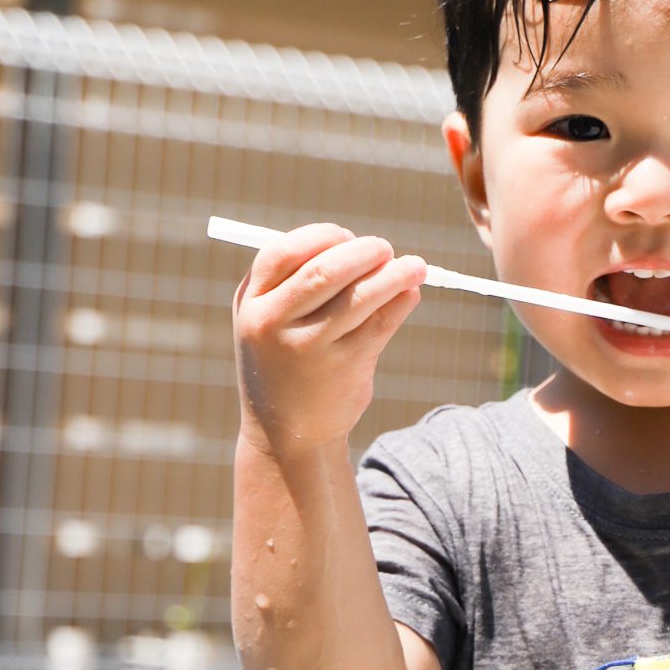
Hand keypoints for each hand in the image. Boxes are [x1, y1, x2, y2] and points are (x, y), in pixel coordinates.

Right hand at [233, 224, 424, 456]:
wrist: (285, 433)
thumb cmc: (283, 362)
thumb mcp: (270, 322)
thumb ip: (297, 282)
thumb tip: (361, 246)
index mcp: (252, 304)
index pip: (284, 252)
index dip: (321, 237)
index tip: (346, 236)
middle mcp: (274, 325)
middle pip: (325, 270)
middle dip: (364, 251)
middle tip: (385, 248)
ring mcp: (310, 348)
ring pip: (360, 296)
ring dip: (395, 274)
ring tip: (417, 266)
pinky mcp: (344, 368)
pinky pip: (381, 324)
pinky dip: (401, 301)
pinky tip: (410, 294)